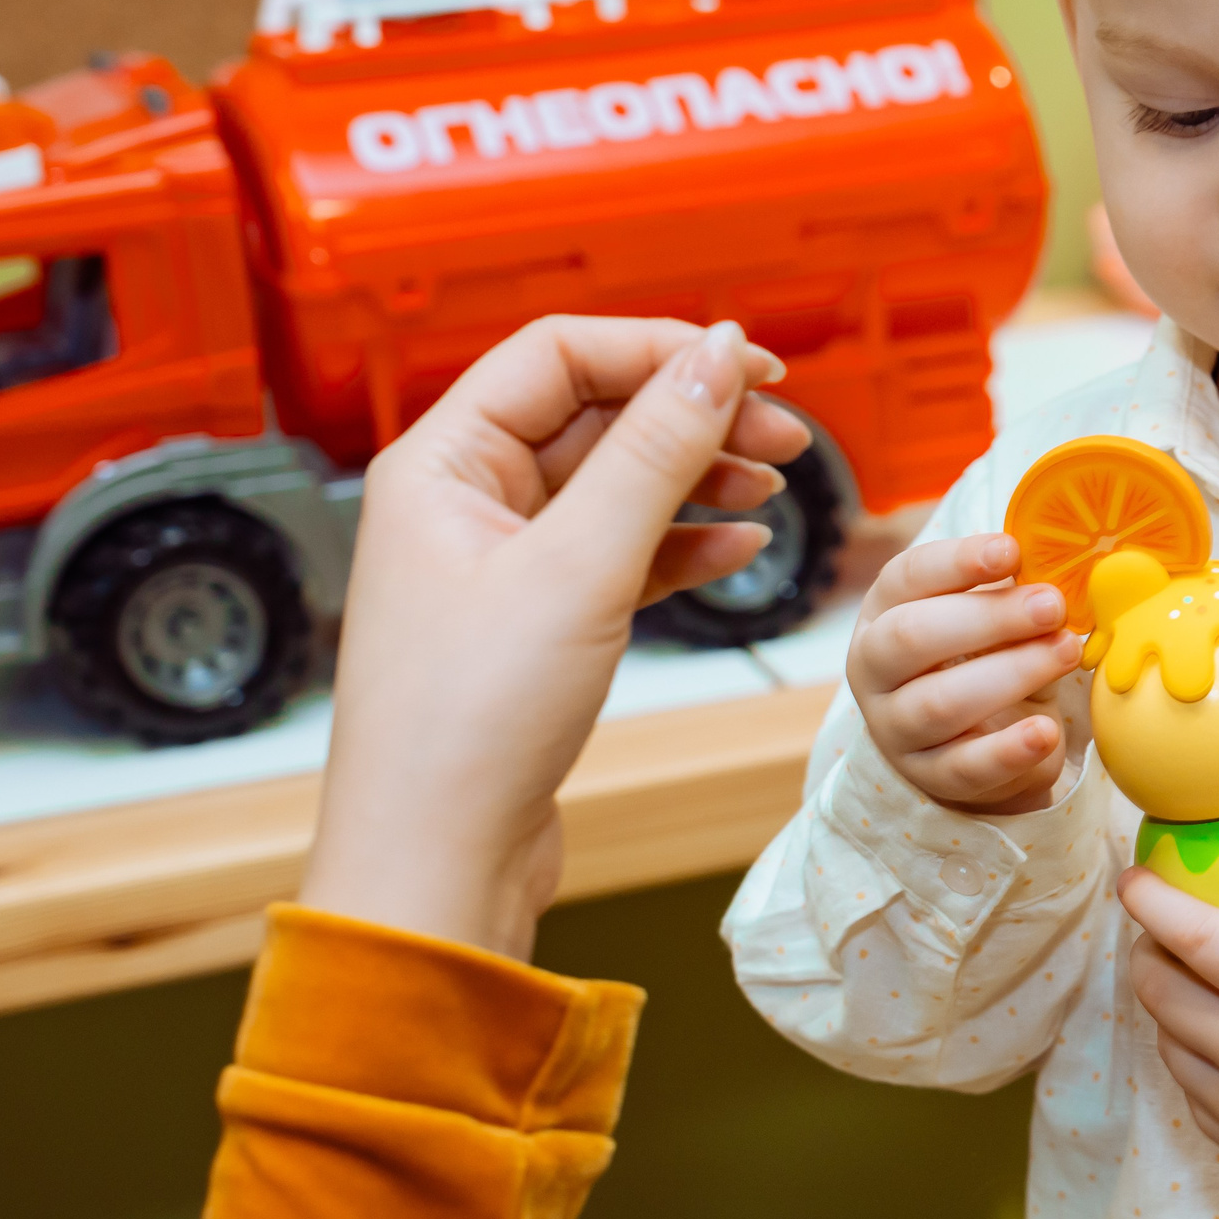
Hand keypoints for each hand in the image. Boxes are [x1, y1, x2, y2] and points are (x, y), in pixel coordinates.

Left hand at [300, 317, 808, 958]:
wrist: (435, 868)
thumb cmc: (462, 730)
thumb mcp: (578, 569)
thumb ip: (655, 453)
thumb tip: (715, 358)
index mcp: (440, 464)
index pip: (559, 356)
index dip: (661, 350)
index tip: (750, 367)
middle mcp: (463, 502)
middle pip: (595, 414)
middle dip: (692, 416)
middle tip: (782, 433)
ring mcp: (500, 565)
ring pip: (616, 484)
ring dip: (697, 475)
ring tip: (772, 485)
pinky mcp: (536, 624)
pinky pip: (621, 552)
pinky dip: (681, 544)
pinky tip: (737, 547)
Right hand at [847, 533, 1083, 813]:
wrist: (973, 741)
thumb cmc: (980, 656)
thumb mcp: (986, 617)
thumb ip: (1009, 590)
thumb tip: (1057, 563)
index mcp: (883, 611)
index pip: (906, 577)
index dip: (958, 562)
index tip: (1012, 551)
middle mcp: (874, 668)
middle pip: (913, 637)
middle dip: (989, 617)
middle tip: (1052, 605)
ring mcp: (895, 727)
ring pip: (940, 703)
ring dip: (1011, 674)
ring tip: (1068, 651)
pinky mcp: (931, 776)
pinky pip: (966, 767)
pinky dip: (1009, 751)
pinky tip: (1046, 733)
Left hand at [1118, 802, 1218, 1186]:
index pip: (1199, 941)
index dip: (1154, 903)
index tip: (1132, 877)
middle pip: (1164, 993)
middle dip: (1147, 950)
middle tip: (1159, 924)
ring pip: (1170, 1043)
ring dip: (1167, 1003)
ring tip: (1186, 972)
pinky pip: (1191, 1089)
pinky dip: (1192, 1055)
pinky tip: (1213, 1029)